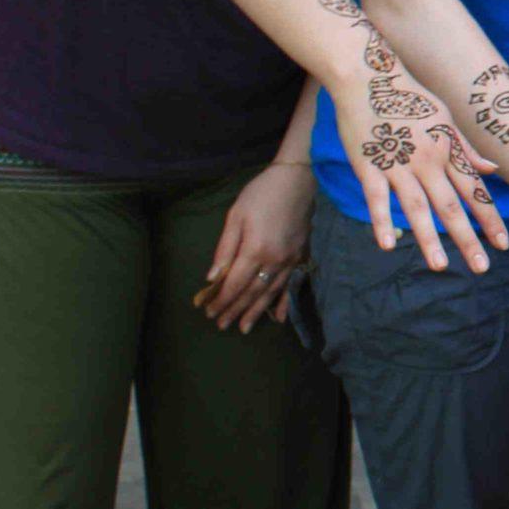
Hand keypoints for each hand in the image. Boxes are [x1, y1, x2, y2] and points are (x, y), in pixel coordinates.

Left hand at [198, 162, 313, 332]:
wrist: (299, 180)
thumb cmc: (261, 194)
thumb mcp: (236, 216)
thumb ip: (225, 248)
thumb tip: (213, 277)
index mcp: (255, 250)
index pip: (234, 284)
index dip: (221, 300)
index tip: (208, 311)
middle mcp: (274, 261)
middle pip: (251, 292)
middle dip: (234, 310)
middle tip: (221, 325)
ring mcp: (290, 261)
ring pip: (270, 293)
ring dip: (255, 312)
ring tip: (243, 327)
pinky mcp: (300, 257)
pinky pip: (290, 285)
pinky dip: (283, 303)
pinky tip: (277, 318)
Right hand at [331, 62, 507, 272]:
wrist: (368, 77)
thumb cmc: (409, 99)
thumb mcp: (446, 119)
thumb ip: (467, 149)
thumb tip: (494, 169)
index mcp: (448, 150)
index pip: (474, 191)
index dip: (489, 218)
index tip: (502, 244)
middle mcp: (428, 160)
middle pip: (451, 205)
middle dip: (468, 238)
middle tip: (482, 268)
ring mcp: (398, 164)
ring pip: (418, 207)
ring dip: (430, 238)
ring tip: (441, 266)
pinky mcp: (369, 165)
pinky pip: (377, 198)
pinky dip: (382, 220)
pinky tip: (389, 244)